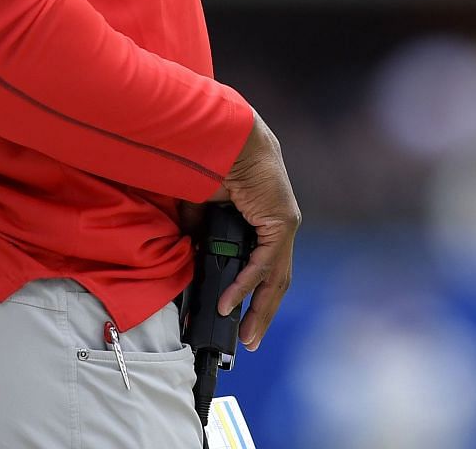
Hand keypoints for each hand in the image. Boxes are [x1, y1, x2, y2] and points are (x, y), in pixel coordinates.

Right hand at [212, 110, 299, 349]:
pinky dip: (246, 283)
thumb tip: (192, 256)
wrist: (228, 137)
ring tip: (246, 335)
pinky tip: (231, 302)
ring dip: (261, 309)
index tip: (238, 316)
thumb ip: (200, 233)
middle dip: (262, 313)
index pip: (263, 265)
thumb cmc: (214, 163)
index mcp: (262, 221)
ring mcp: (283, 224)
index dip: (253, 293)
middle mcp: (278, 225)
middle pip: (275, 279)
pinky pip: (264, 262)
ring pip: (276, 277)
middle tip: (248, 339)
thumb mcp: (201, 209)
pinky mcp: (282, 222)